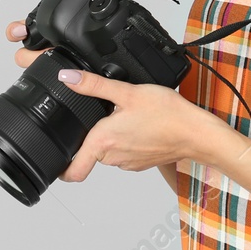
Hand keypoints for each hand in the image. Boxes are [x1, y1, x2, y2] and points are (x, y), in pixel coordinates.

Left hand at [5, 19, 220, 182]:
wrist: (197, 132)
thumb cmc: (168, 114)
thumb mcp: (128, 92)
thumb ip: (94, 85)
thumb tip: (67, 77)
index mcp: (103, 142)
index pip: (72, 172)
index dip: (59, 169)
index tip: (53, 159)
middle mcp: (113, 158)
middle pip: (89, 153)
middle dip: (90, 137)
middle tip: (98, 117)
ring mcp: (128, 163)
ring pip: (108, 152)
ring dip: (110, 137)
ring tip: (122, 116)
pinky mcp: (141, 162)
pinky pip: (125, 153)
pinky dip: (126, 140)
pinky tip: (137, 124)